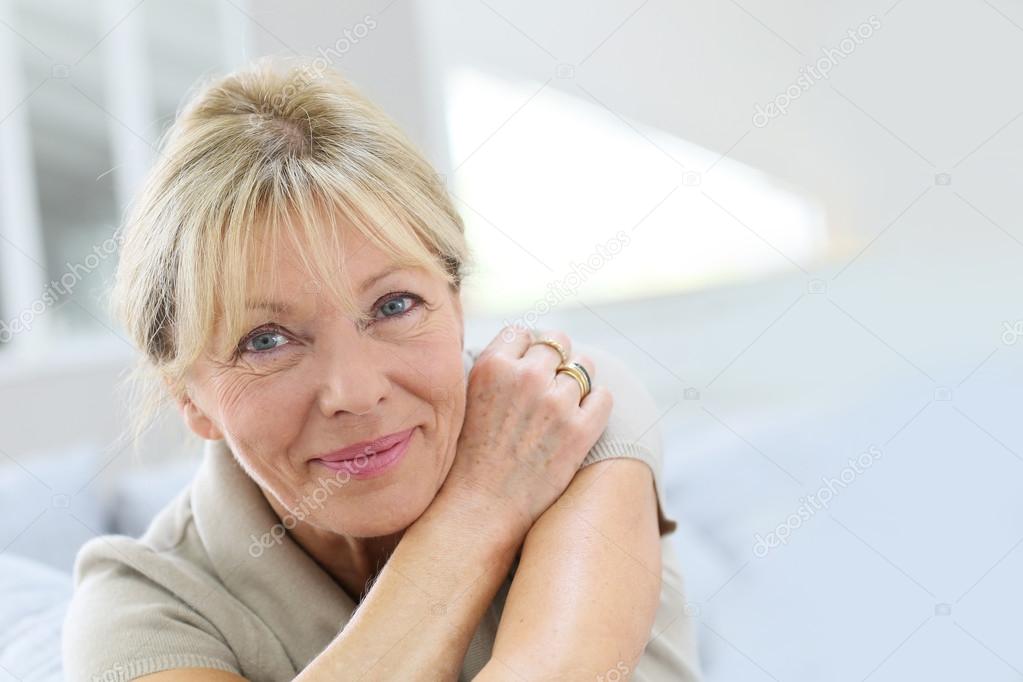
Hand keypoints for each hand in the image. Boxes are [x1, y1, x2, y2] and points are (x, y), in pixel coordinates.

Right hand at [438, 325, 612, 542]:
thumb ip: (495, 367)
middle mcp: (525, 378)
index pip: (523, 332)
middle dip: (554, 360)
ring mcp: (556, 403)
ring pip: (584, 367)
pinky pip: (603, 396)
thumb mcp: (468, 397)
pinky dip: (596, 403)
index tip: (525, 368)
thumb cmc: (471, 455)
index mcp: (493, 366)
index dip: (526, 349)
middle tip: (547, 385)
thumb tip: (525, 342)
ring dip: (576, 382)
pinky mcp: (580, 431)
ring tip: (562, 406)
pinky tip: (582, 417)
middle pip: (557, 342)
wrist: (482, 507)